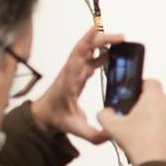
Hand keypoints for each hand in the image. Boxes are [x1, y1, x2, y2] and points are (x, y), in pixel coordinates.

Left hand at [31, 25, 124, 143]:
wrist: (44, 116)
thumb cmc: (57, 119)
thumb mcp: (74, 129)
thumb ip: (92, 134)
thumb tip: (111, 134)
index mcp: (69, 82)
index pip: (76, 59)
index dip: (85, 44)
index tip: (94, 31)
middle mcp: (71, 73)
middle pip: (84, 50)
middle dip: (101, 40)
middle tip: (121, 38)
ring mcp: (75, 71)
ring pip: (88, 51)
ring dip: (102, 43)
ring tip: (120, 40)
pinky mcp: (79, 73)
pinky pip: (91, 58)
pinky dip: (101, 51)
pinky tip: (113, 50)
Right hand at [99, 80, 165, 165]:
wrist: (156, 164)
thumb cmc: (140, 144)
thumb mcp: (112, 127)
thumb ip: (104, 114)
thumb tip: (105, 113)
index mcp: (155, 98)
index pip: (150, 81)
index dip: (139, 85)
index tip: (131, 93)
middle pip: (155, 97)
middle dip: (142, 103)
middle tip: (130, 113)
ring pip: (161, 110)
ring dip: (150, 115)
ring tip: (136, 128)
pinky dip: (158, 126)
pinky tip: (145, 137)